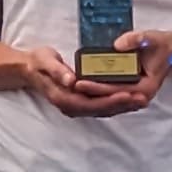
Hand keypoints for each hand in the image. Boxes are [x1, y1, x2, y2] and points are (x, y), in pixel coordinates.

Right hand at [11, 46, 162, 120]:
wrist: (29, 69)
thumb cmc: (38, 62)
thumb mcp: (45, 61)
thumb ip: (58, 71)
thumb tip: (72, 81)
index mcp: (63, 98)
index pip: (91, 103)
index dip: (110, 100)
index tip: (128, 94)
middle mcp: (71, 106)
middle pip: (101, 109)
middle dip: (122, 105)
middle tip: (142, 99)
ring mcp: (75, 106)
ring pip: (102, 110)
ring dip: (122, 107)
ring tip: (142, 101)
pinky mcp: (80, 102)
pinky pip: (100, 106)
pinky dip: (115, 103)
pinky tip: (129, 99)